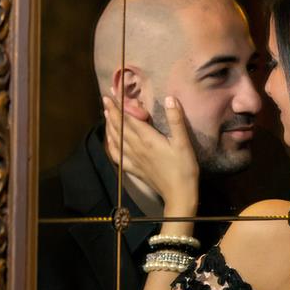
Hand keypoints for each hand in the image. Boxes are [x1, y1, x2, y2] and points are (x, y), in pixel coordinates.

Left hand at [103, 95, 199, 214]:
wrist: (179, 193)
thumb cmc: (184, 168)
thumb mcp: (183, 142)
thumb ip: (176, 120)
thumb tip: (170, 98)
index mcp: (147, 139)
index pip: (129, 119)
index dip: (119, 107)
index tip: (110, 96)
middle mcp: (136, 147)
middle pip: (120, 127)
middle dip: (111, 113)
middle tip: (105, 100)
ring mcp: (134, 159)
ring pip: (116, 140)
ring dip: (110, 126)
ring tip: (106, 115)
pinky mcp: (135, 169)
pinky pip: (118, 156)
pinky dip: (112, 146)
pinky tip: (110, 141)